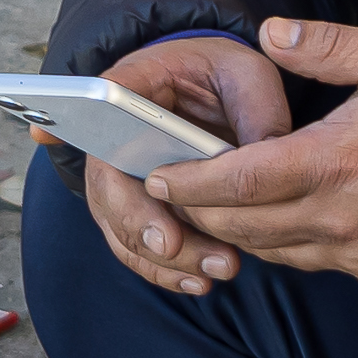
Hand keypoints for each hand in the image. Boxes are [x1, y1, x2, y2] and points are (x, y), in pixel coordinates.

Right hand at [65, 34, 289, 297]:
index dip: (87, 135)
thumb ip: (256, 111)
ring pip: (122, 226)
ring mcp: (122, 178)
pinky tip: (199, 283)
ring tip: (211, 272)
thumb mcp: (248, 75)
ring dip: (162, 258)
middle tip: (173, 247)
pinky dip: (165, 270)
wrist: (216, 90)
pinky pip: (138, 247)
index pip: (102, 111)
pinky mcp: (139, 210)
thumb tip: (270, 155)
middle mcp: (112, 136)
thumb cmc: (227, 74)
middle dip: (140, 222)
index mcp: (132, 86)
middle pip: (108, 185)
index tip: (129, 176)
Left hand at [143, 17, 357, 299]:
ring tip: (225, 208)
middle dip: (203, 211)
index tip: (158, 176)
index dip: (190, 181)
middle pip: (244, 226)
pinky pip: (322, 267)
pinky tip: (297, 224)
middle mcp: (337, 220)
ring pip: (277, 253)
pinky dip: (297, 248)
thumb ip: (325, 46)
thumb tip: (269, 34)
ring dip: (245, 233)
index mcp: (333, 162)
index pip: (237, 180)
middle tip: (177, 193)